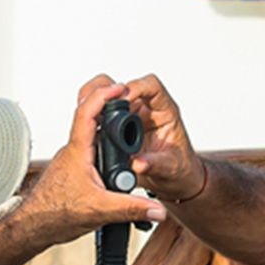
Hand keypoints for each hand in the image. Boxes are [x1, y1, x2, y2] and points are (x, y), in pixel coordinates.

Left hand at [20, 77, 167, 241]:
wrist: (33, 226)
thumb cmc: (54, 214)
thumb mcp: (100, 211)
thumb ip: (132, 209)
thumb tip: (156, 209)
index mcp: (78, 152)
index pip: (88, 112)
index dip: (104, 95)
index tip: (120, 88)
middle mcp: (73, 151)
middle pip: (90, 116)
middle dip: (108, 102)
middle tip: (126, 96)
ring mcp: (72, 159)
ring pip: (90, 133)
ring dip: (105, 123)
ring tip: (125, 118)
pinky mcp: (73, 169)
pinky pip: (89, 148)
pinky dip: (103, 143)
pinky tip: (113, 154)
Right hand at [80, 71, 207, 207]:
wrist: (172, 179)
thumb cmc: (178, 168)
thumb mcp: (170, 168)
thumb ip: (155, 164)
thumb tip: (138, 164)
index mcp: (164, 112)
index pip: (152, 86)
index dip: (136, 87)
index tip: (123, 98)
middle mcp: (147, 110)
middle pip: (126, 85)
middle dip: (109, 90)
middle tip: (99, 105)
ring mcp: (132, 116)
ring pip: (111, 96)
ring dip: (98, 101)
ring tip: (89, 116)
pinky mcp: (120, 126)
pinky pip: (104, 113)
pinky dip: (92, 114)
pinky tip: (86, 126)